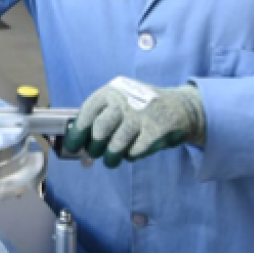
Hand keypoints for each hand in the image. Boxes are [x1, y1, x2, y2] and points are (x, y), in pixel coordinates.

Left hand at [63, 78, 205, 168]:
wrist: (180, 106)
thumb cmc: (140, 108)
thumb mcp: (120, 102)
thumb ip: (100, 117)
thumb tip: (79, 144)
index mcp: (112, 91)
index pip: (87, 111)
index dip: (77, 132)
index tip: (73, 147)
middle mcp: (125, 100)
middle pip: (100, 129)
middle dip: (94, 147)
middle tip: (94, 154)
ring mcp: (142, 114)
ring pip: (117, 144)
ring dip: (111, 156)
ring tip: (111, 161)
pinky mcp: (156, 130)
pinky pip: (135, 150)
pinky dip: (131, 155)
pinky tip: (132, 152)